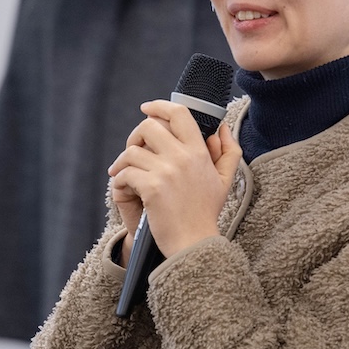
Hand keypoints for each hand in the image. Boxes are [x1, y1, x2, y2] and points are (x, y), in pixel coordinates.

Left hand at [107, 100, 241, 254]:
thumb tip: (221, 128)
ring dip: (122, 161)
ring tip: (122, 172)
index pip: (179, 114)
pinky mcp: (152, 188)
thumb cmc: (206, 213)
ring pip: (133, 151)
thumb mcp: (224, 180)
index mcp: (199, 152)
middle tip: (132, 150)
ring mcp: (167, 172)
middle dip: (135, 136)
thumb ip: (228, 151)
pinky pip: (126, 173)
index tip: (147, 108)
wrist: (195, 243)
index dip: (159, 106)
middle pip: (149, 127)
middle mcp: (183, 157)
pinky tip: (124, 187)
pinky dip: (120, 179)